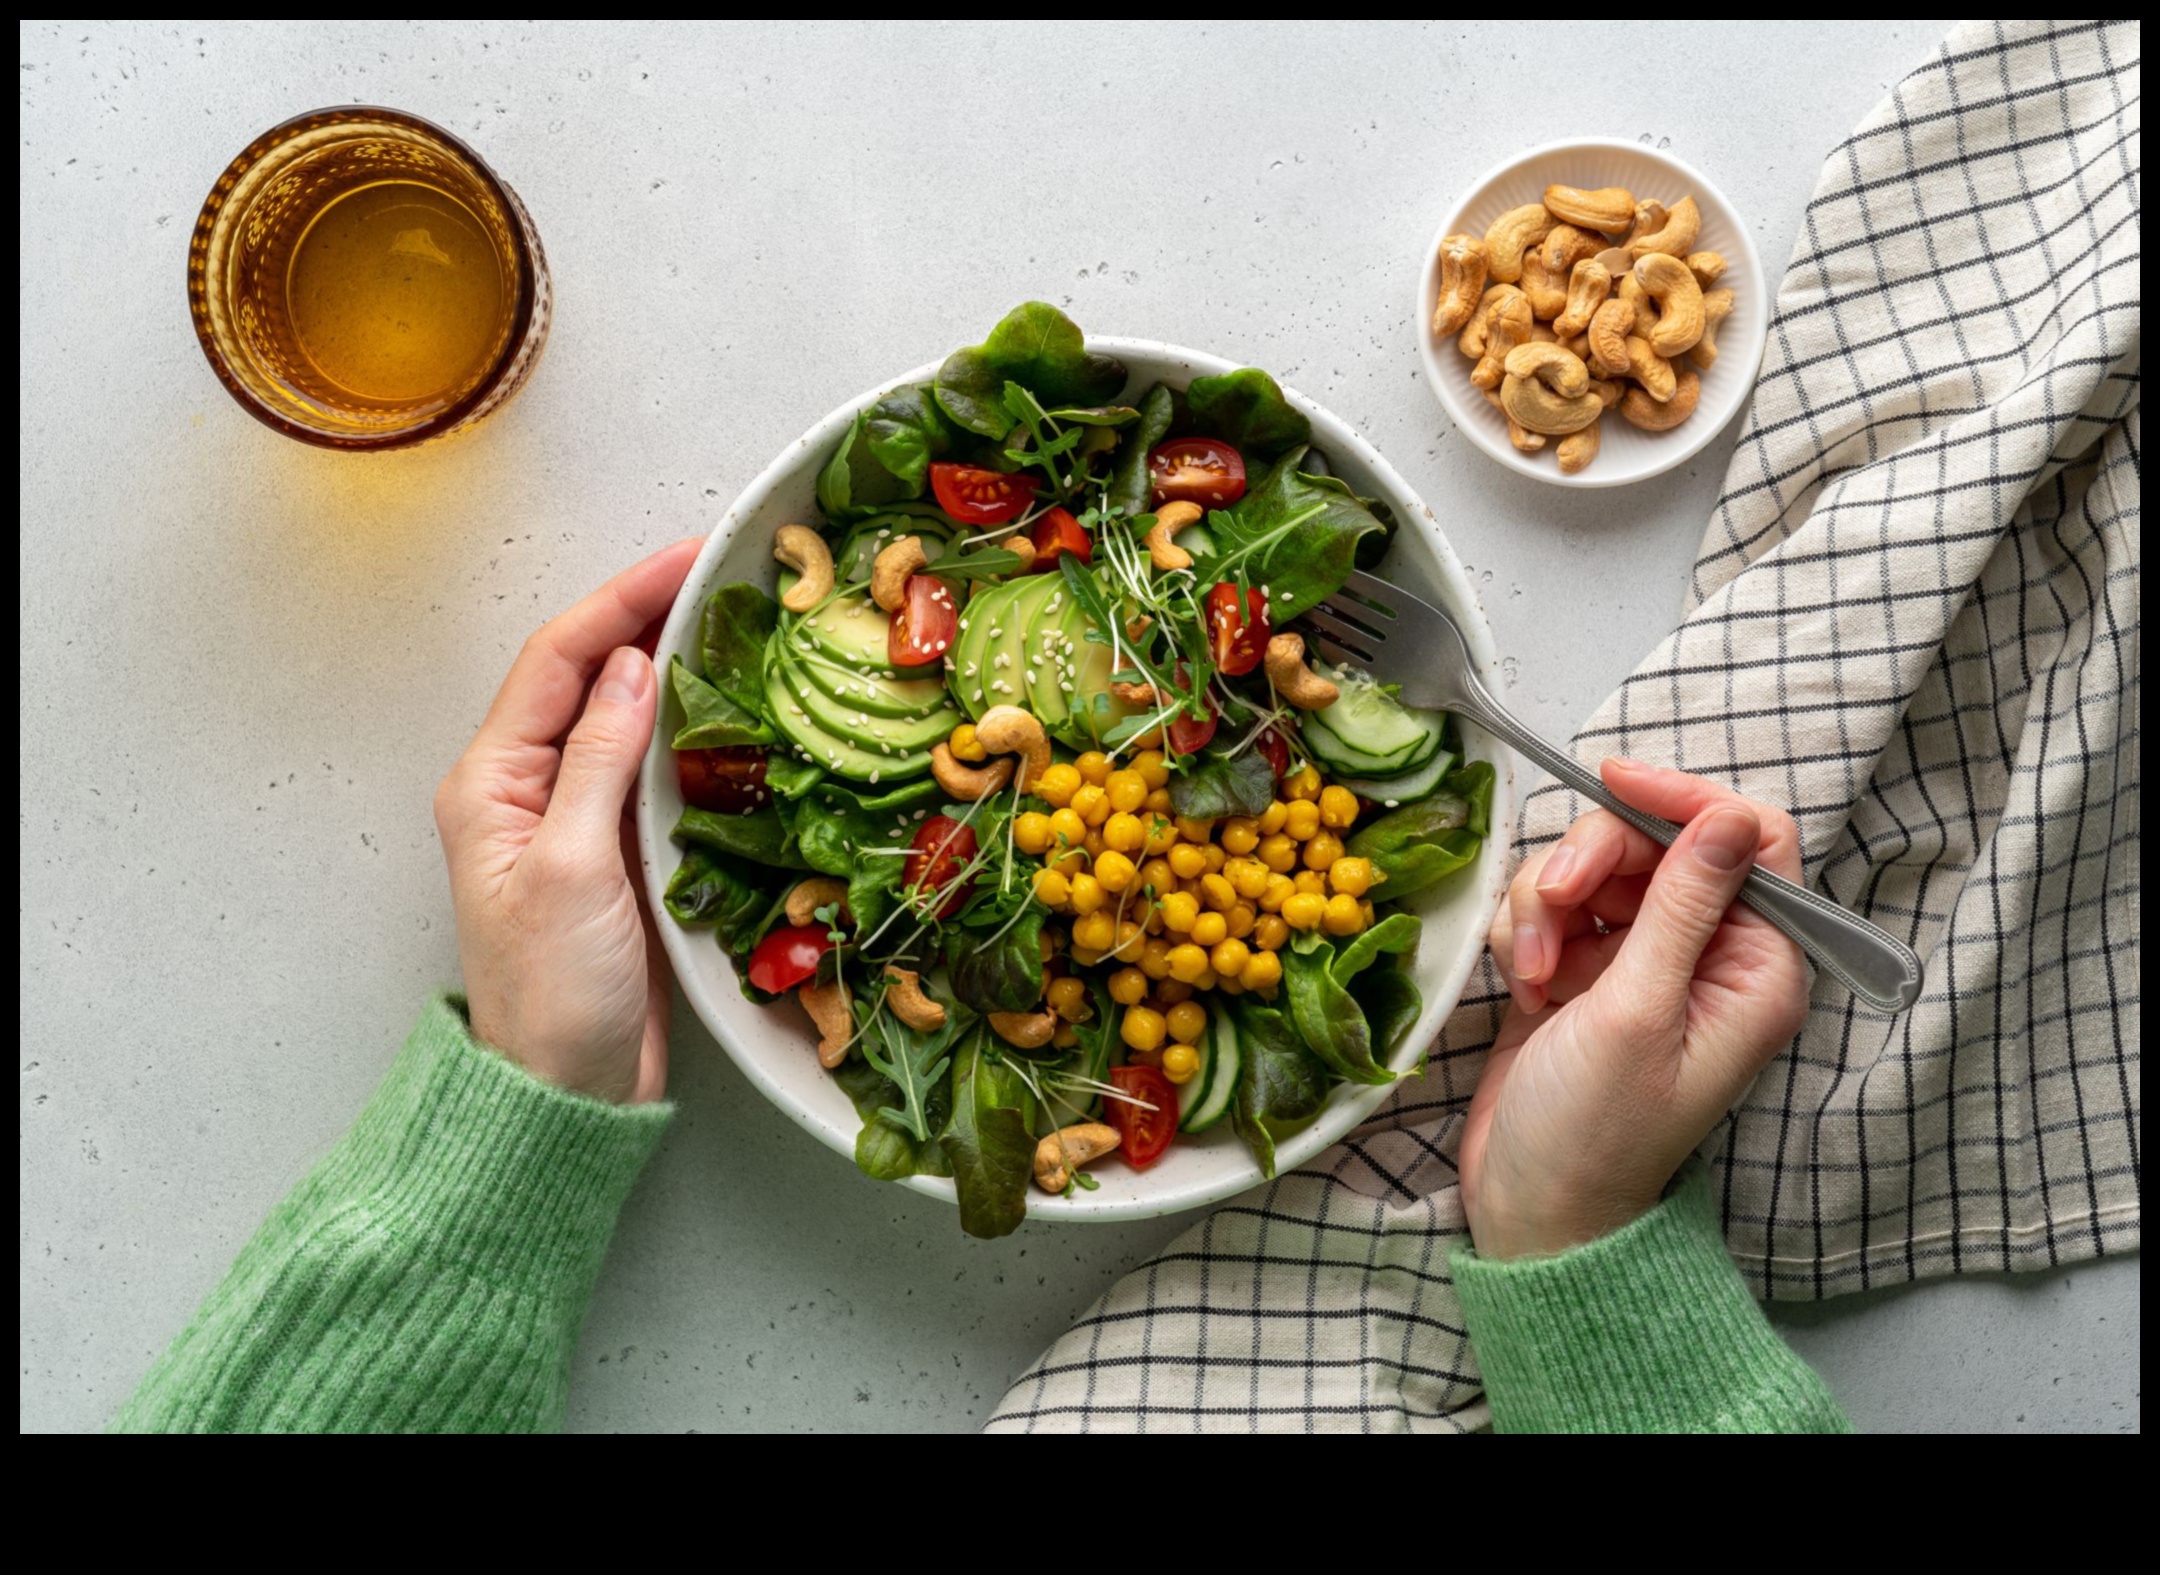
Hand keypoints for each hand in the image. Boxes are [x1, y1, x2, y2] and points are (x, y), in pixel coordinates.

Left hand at [433, 539, 703, 1103]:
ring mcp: (571, 819)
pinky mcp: (614, 853)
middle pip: (589, 676)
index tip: (688, 559)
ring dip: (673, 667)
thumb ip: (598, 761)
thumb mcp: (570, 867)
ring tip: (735, 625)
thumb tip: (634, 665)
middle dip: (650, 617)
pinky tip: (731, 712)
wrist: (566, 1092)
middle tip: (723, 577)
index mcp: (490, 781)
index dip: (623, 600)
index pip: (559, 660)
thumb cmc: (552, 993)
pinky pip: (649, 768)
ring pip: (623, 717)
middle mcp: (524, 788)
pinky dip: (689, 730)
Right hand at [1457, 760, 1810, 1259]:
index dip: (1685, 801)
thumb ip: (1682, 906)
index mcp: (1757, 968)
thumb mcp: (1640, 1012)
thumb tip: (1729, 816)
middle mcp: (1708, 955)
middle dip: (1593, 861)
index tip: (1614, 783)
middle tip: (1555, 906)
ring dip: (1549, 902)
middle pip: (1656, 842)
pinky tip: (1523, 982)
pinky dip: (1528, 927)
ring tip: (1533, 968)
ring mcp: (1643, 960)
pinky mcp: (1585, 968)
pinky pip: (1555, 903)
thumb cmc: (1595, 1133)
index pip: (1749, 838)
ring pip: (1595, 867)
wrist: (1530, 1207)